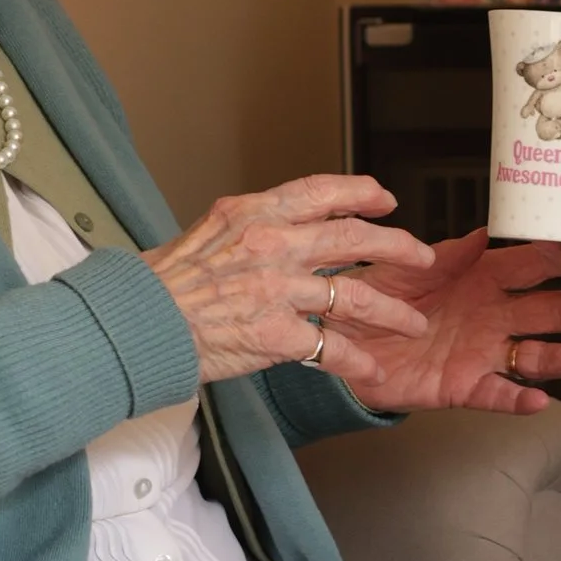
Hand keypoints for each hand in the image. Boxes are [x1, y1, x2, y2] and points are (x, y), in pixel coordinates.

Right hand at [148, 176, 433, 383]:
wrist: (140, 322)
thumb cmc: (165, 282)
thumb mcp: (210, 231)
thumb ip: (254, 225)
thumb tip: (289, 224)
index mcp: (255, 214)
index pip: (321, 191)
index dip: (361, 193)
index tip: (385, 201)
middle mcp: (273, 246)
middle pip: (354, 239)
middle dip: (398, 247)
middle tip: (421, 256)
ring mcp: (278, 290)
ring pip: (356, 297)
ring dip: (392, 312)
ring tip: (412, 323)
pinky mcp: (277, 334)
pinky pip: (331, 348)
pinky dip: (356, 361)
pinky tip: (371, 369)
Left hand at [335, 228, 560, 414]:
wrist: (342, 341)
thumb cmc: (374, 296)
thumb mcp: (406, 267)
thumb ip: (449, 254)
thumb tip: (487, 233)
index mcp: (481, 278)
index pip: (532, 266)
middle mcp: (490, 315)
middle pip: (546, 313)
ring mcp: (482, 352)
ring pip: (533, 356)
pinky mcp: (463, 386)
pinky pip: (497, 394)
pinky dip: (519, 400)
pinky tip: (539, 401)